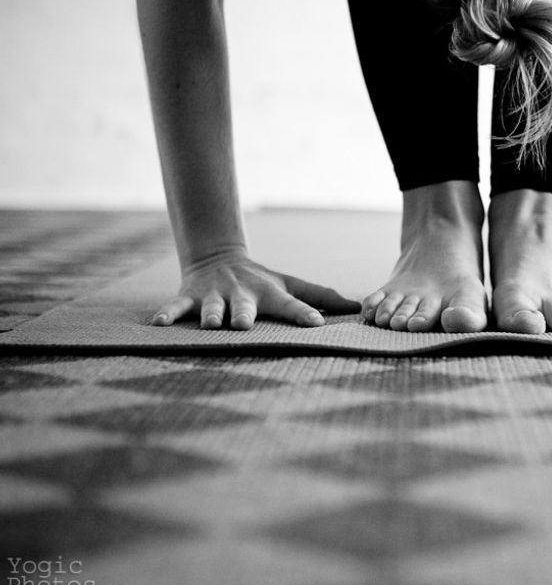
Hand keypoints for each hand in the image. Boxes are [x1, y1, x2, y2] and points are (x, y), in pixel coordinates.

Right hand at [151, 251, 359, 329]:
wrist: (218, 259)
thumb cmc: (262, 281)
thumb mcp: (290, 285)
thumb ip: (322, 296)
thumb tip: (359, 306)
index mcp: (269, 294)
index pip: (291, 304)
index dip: (304, 313)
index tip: (318, 324)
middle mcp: (242, 295)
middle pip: (245, 307)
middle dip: (244, 316)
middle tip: (244, 325)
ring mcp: (215, 297)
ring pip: (212, 308)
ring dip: (211, 316)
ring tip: (211, 326)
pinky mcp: (189, 298)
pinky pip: (176, 308)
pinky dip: (167, 315)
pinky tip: (158, 325)